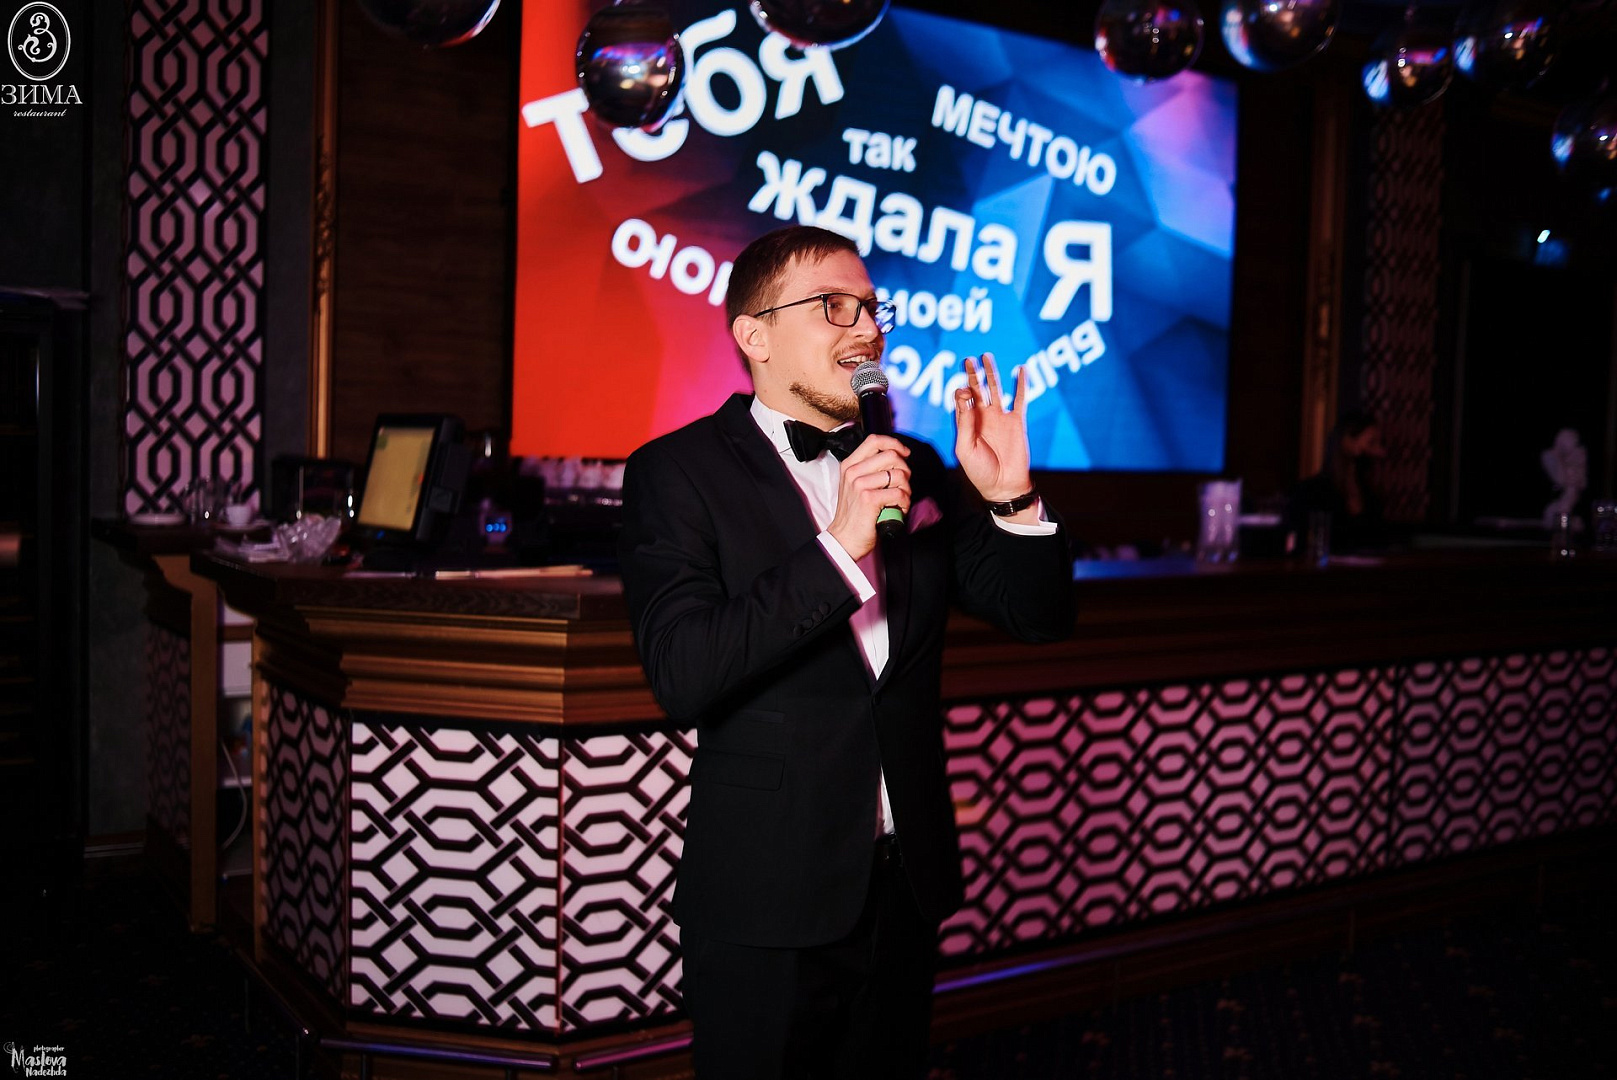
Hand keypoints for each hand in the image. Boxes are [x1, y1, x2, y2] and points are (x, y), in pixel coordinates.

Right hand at [827, 434, 910, 560]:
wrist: (844, 538)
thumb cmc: (854, 514)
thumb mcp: (856, 485)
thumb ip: (871, 469)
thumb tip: (898, 457)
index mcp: (849, 465)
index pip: (875, 440)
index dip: (894, 444)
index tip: (904, 454)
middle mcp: (853, 471)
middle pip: (891, 455)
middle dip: (905, 469)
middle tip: (903, 485)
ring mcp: (859, 484)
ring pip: (898, 474)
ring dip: (906, 489)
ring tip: (900, 500)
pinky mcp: (869, 499)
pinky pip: (899, 493)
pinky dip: (905, 502)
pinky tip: (898, 509)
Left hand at [954, 353, 1032, 504]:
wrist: (1004, 486)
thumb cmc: (979, 471)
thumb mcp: (965, 448)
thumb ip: (964, 423)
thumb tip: (965, 396)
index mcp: (967, 424)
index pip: (962, 400)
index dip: (961, 392)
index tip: (964, 391)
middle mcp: (983, 418)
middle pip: (976, 390)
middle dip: (972, 374)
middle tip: (969, 359)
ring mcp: (1000, 418)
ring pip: (995, 389)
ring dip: (991, 374)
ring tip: (987, 356)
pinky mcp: (1017, 422)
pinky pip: (1020, 399)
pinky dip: (1021, 384)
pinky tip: (1020, 369)